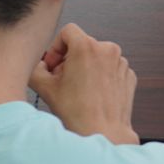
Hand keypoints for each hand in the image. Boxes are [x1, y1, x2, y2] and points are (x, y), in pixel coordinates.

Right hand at [29, 23, 137, 144]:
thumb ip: (35, 69)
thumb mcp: (46, 88)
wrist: (103, 133)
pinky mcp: (129, 75)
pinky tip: (93, 94)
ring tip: (79, 90)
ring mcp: (121, 62)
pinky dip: (101, 77)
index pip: (68, 31)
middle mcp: (108, 50)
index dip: (56, 47)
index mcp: (87, 47)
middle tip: (63, 80)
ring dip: (86, 68)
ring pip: (98, 57)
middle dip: (70, 60)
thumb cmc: (78, 113)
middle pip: (83, 45)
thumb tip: (36, 64)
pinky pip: (111, 69)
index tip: (54, 64)